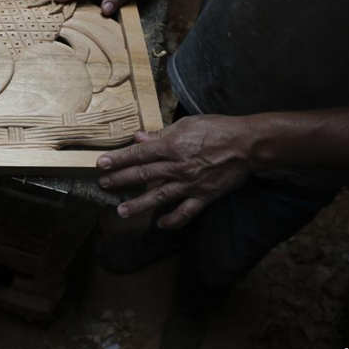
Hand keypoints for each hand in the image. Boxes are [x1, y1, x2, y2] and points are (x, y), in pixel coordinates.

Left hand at [96, 115, 254, 227]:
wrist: (247, 145)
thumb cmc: (218, 129)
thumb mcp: (187, 124)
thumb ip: (161, 133)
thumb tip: (140, 137)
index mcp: (172, 146)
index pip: (139, 153)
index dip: (119, 159)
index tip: (101, 164)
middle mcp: (177, 166)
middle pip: (143, 174)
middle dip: (121, 180)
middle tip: (104, 185)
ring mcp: (190, 184)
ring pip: (159, 196)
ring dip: (139, 205)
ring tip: (122, 211)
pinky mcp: (204, 196)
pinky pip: (185, 212)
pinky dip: (173, 220)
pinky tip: (160, 224)